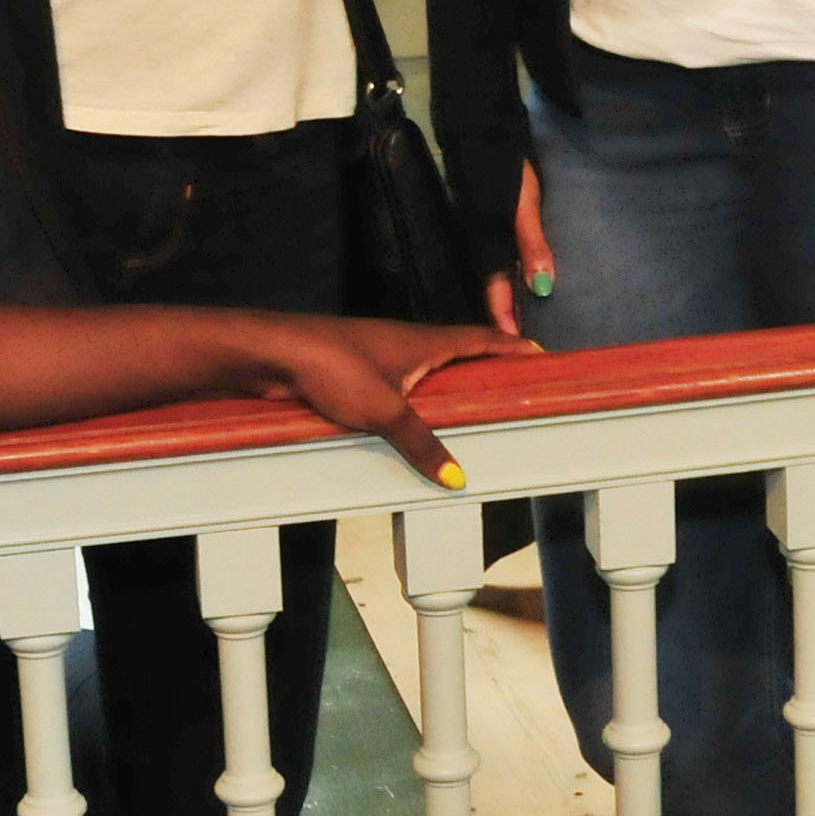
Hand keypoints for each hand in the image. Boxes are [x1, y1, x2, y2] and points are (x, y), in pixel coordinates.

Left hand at [249, 318, 529, 484]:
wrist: (275, 353)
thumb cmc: (332, 366)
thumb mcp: (384, 410)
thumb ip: (421, 443)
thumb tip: (455, 476)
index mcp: (424, 342)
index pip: (481, 339)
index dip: (510, 347)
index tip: (539, 355)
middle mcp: (406, 344)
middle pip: (458, 354)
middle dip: (485, 369)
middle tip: (511, 388)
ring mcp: (381, 357)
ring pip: (426, 372)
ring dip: (449, 387)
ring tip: (470, 413)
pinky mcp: (357, 373)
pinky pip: (400, 387)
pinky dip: (417, 402)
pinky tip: (414, 423)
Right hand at [484, 160, 555, 336]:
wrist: (489, 128)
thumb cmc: (508, 166)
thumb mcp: (524, 204)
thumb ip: (532, 243)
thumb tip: (542, 288)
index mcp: (488, 242)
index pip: (496, 291)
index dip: (505, 320)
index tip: (515, 351)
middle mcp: (486, 242)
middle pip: (496, 287)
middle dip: (508, 317)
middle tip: (524, 348)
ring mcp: (491, 231)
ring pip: (501, 274)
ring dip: (513, 298)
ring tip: (531, 324)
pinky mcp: (498, 220)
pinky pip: (506, 258)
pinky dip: (517, 275)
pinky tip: (531, 283)